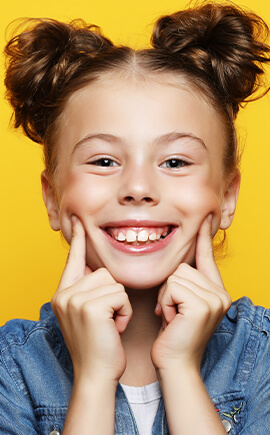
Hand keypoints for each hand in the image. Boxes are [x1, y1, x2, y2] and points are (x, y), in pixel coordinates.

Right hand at [51, 216, 131, 384]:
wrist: (96, 375)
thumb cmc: (98, 345)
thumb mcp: (86, 315)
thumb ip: (87, 291)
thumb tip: (97, 269)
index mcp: (63, 294)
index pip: (72, 260)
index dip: (78, 241)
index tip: (79, 221)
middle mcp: (64, 294)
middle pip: (103, 271)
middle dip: (113, 294)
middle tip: (107, 320)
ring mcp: (75, 300)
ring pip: (114, 282)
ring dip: (120, 304)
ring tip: (110, 324)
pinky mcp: (91, 307)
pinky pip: (121, 295)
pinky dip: (124, 312)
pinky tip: (115, 328)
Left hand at [151, 214, 230, 372]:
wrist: (175, 364)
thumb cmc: (174, 336)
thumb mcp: (182, 306)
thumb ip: (185, 286)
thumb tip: (177, 266)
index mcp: (217, 292)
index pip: (208, 260)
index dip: (204, 241)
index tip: (203, 222)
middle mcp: (221, 294)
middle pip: (183, 267)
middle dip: (169, 289)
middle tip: (172, 312)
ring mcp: (214, 299)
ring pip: (175, 276)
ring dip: (166, 297)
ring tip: (172, 317)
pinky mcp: (202, 305)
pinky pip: (172, 287)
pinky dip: (165, 302)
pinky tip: (171, 320)